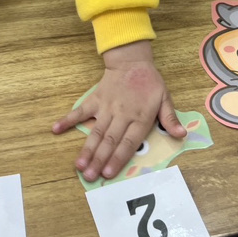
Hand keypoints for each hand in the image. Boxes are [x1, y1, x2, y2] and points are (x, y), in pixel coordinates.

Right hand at [52, 41, 185, 181]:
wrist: (132, 59)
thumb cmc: (149, 82)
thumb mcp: (165, 98)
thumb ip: (170, 118)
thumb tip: (181, 135)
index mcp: (139, 117)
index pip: (128, 142)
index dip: (118, 158)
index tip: (108, 173)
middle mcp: (121, 114)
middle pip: (109, 140)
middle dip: (99, 160)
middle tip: (89, 177)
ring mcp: (106, 106)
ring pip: (96, 131)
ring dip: (87, 148)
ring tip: (79, 165)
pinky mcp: (95, 99)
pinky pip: (80, 110)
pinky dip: (68, 119)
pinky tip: (56, 129)